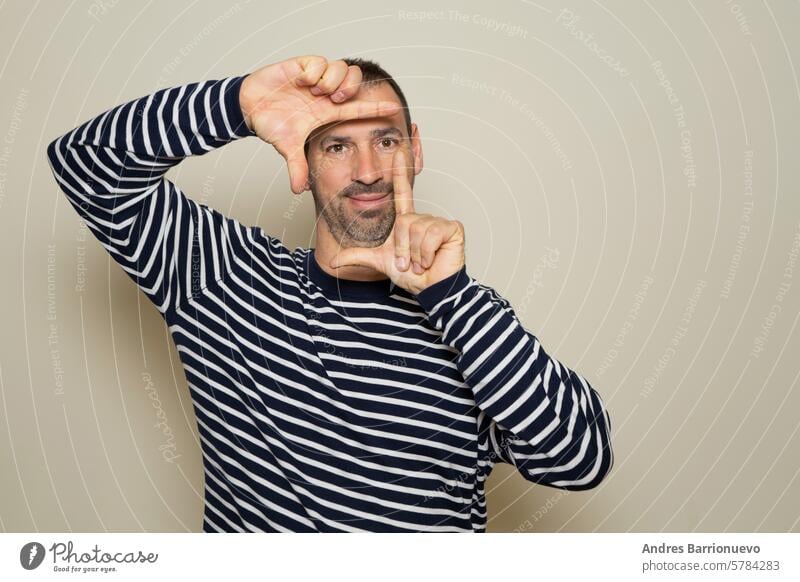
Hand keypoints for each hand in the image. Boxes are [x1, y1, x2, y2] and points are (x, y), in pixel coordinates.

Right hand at [239, 55, 401, 193]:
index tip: (395, 108)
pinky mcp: (303, 65)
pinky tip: (302, 82)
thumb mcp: (287, 147)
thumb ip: (296, 166)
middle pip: (355, 81)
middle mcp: (326, 94)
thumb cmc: (271, 123)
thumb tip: (298, 190)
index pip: (359, 109)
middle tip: (335, 99)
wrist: (249, 106)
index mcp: (328, 112)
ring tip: (315, 92)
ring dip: (330, 81)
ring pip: (341, 68)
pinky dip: (314, 72)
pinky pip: (320, 61)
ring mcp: (317, 79)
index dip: (377, 108)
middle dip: (350, 88)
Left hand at [329, 149, 464, 295]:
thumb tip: (332, 261)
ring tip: (421, 262)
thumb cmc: (411, 274)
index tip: (399, 149)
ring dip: (414, 253)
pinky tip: (432, 259)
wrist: (430, 289)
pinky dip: (427, 253)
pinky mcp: (452, 228)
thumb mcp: (379, 261)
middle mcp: (422, 217)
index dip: (400, 171)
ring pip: (417, 230)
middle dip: (402, 248)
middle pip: (404, 223)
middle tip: (409, 262)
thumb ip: (357, 257)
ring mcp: (438, 221)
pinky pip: (432, 235)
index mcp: (407, 220)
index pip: (403, 191)